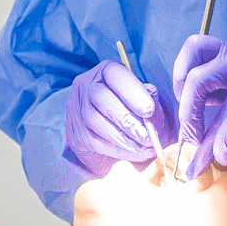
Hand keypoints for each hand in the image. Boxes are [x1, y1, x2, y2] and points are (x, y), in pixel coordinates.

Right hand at [66, 60, 172, 175]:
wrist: (120, 136)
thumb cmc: (138, 112)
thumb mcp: (147, 100)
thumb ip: (150, 99)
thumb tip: (151, 103)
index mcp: (107, 71)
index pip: (115, 74)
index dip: (132, 91)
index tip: (149, 111)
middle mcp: (87, 85)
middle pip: (101, 98)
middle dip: (127, 120)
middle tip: (148, 136)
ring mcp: (77, 109)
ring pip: (95, 120)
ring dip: (123, 138)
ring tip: (144, 148)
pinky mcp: (75, 133)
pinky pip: (93, 140)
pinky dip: (116, 149)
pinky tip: (134, 153)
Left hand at [172, 36, 226, 179]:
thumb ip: (226, 92)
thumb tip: (195, 122)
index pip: (196, 47)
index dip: (180, 73)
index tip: (182, 99)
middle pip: (196, 76)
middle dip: (185, 111)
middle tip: (189, 135)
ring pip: (206, 91)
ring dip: (196, 130)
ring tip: (198, 154)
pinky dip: (222, 145)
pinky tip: (223, 157)